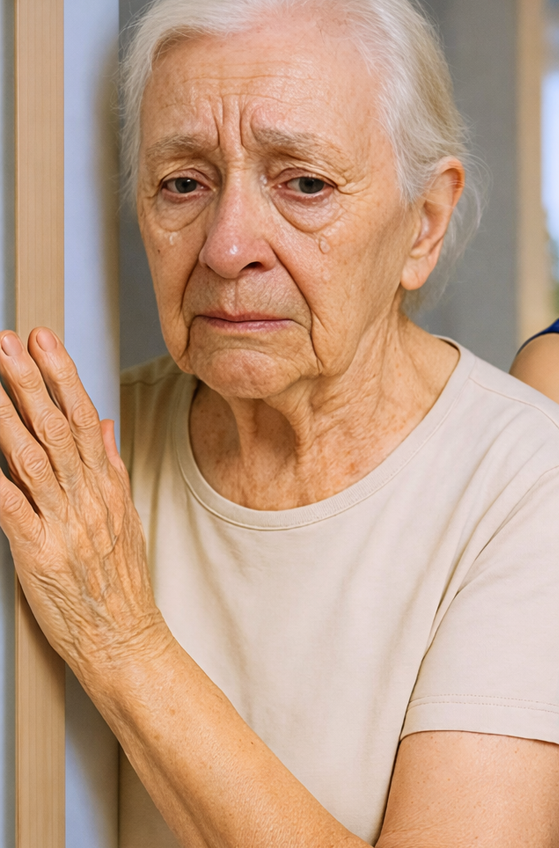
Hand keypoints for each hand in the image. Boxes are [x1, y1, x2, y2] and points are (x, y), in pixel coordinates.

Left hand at [0, 328, 168, 683]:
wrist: (124, 638)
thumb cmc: (122, 583)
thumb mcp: (126, 516)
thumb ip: (111, 467)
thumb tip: (103, 425)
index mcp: (108, 486)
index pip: (84, 418)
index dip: (62, 376)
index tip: (43, 342)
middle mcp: (88, 498)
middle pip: (57, 428)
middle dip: (30, 380)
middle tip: (7, 342)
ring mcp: (65, 523)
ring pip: (32, 457)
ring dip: (6, 414)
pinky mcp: (38, 553)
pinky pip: (9, 507)